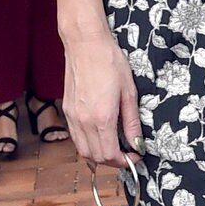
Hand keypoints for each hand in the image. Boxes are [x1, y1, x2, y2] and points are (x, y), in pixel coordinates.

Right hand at [61, 25, 141, 167]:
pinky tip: (99, 137)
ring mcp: (73, 117)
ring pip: (83, 151)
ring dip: (99, 156)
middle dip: (113, 162)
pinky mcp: (67, 110)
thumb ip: (132, 122)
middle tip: (127, 155)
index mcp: (102, 118)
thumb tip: (137, 143)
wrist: (85, 44)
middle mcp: (84, 121)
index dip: (125, 162)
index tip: (135, 156)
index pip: (110, 155)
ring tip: (114, 148)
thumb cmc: (109, 61)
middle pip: (95, 157)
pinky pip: (76, 138)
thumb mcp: (129, 92)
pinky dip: (87, 145)